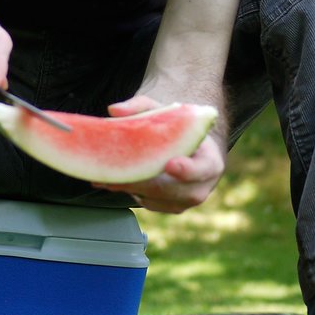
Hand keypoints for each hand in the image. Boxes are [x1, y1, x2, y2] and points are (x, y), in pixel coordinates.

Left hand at [91, 93, 225, 213]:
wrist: (189, 149)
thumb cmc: (179, 128)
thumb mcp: (166, 111)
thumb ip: (141, 106)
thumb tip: (113, 110)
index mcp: (210, 163)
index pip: (201, 169)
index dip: (186, 169)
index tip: (169, 165)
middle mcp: (200, 187)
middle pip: (169, 189)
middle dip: (140, 182)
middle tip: (115, 175)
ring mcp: (184, 201)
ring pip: (153, 199)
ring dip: (128, 188)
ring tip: (104, 177)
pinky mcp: (169, 208)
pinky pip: (147, 203)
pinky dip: (127, 192)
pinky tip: (109, 181)